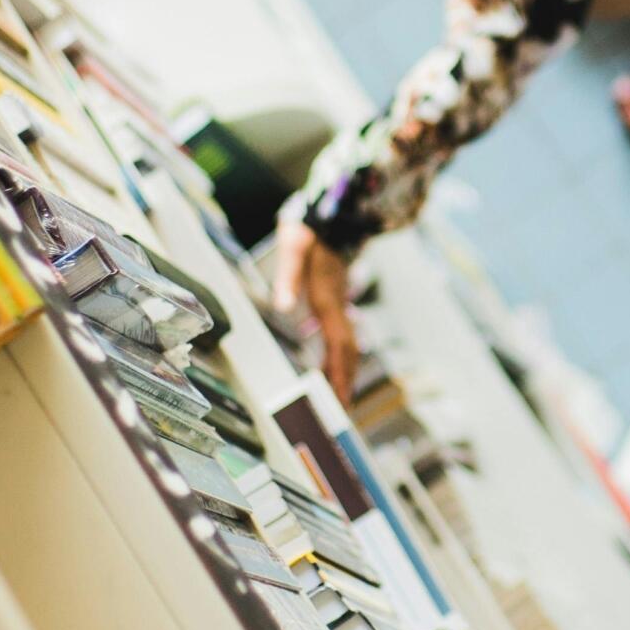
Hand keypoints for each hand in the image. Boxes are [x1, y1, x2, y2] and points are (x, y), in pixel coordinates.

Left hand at [273, 218, 360, 400]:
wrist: (331, 216)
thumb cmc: (309, 234)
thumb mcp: (293, 250)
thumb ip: (288, 278)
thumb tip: (282, 306)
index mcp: (328, 300)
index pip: (339, 344)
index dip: (339, 371)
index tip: (339, 396)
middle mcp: (338, 307)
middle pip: (348, 352)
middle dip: (345, 381)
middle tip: (341, 412)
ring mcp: (339, 306)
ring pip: (347, 346)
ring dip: (344, 373)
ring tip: (339, 399)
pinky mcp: (334, 304)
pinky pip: (341, 337)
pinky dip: (339, 358)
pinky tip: (331, 368)